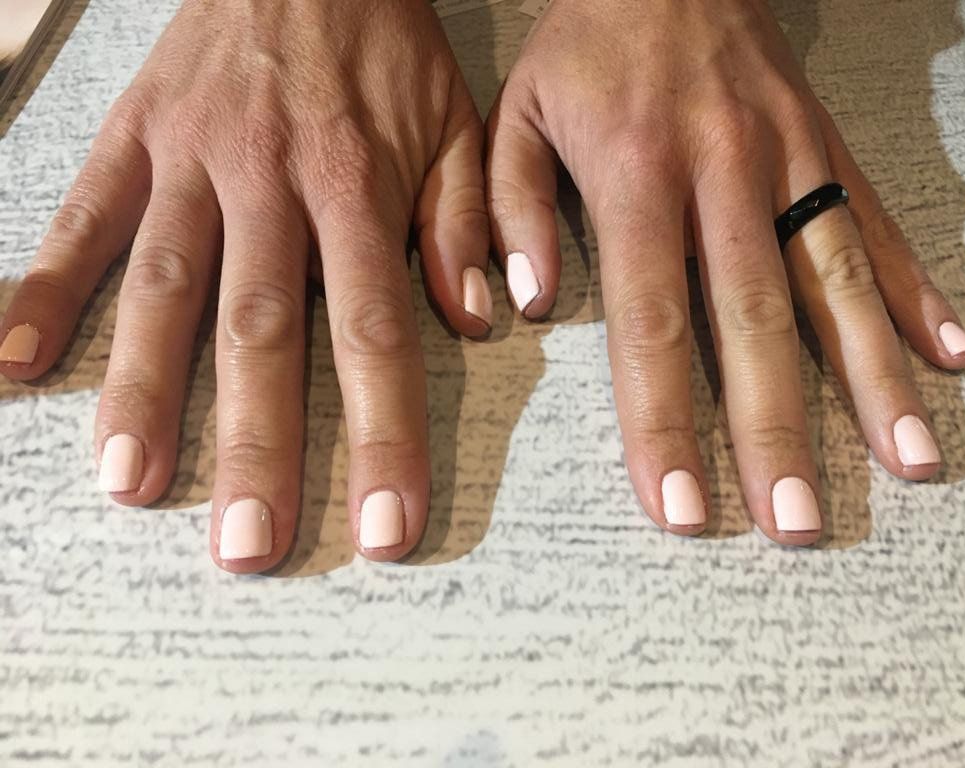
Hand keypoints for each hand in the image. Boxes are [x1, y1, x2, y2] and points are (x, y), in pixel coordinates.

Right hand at [0, 0, 490, 570]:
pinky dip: (47, 288)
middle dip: (255, 444)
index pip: (375, 334)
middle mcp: (268, 182)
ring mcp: (191, 161)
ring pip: (164, 288)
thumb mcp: (453, 122)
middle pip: (261, 331)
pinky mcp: (134, 136)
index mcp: (356, 186)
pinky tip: (15, 362)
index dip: (381, 436)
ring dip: (144, 389)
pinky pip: (84, 216)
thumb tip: (475, 320)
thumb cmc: (385, 42)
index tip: (381, 527)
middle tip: (246, 544)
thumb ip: (463, 221)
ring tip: (129, 482)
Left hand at [486, 0, 964, 544]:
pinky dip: (916, 293)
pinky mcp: (827, 146)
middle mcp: (724, 174)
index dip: (666, 421)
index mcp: (636, 174)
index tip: (682, 505)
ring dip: (874, 378)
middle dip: (777, 430)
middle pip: (755, 321)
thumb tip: (532, 305)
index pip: (651, 322)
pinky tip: (952, 355)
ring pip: (836, 281)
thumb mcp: (518, 109)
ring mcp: (788, 160)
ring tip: (907, 461)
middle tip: (798, 522)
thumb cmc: (585, 38)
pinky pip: (876, 225)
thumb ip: (511, 209)